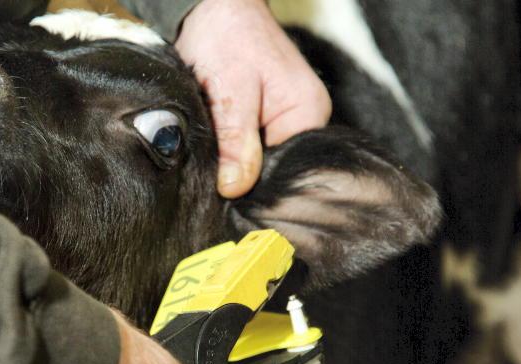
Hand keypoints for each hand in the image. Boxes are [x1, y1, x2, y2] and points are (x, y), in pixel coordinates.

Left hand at [175, 0, 331, 197]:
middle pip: (273, 167)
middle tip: (212, 162)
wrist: (215, 7)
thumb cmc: (227, 38)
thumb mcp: (231, 94)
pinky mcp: (268, 118)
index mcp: (309, 115)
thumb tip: (234, 189)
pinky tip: (216, 137)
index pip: (284, 171)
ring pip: (258, 158)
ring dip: (232, 157)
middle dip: (240, 169)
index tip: (222, 187)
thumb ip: (236, 143)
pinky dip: (229, 145)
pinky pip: (250, 145)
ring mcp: (287, 120)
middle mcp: (305, 121)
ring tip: (213, 143)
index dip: (251, 183)